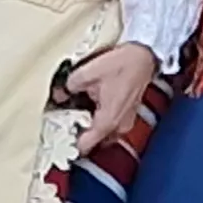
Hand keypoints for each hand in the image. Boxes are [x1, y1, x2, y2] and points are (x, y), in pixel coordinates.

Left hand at [59, 41, 162, 158]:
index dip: (69, 143)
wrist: (144, 56)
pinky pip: (111, 125)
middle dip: (79, 134)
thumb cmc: (121, 65)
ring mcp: (126, 122)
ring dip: (90, 128)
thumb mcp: (87, 73)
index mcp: (108, 121)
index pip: (85, 146)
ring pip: (103, 135)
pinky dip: (100, 120)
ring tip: (77, 114)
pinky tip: (92, 106)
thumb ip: (69, 87)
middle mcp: (119, 126)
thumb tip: (59, 94)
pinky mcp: (128, 114)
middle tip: (65, 123)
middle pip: (94, 142)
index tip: (59, 136)